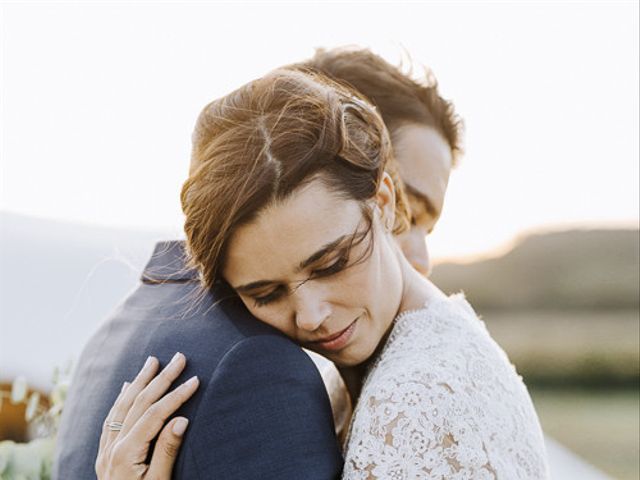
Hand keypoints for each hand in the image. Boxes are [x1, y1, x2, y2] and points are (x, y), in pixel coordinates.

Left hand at [95, 352, 199, 479]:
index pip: (155, 414)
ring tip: (153, 361)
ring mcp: (106, 450)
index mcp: (126, 454)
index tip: (195, 379)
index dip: (176, 395)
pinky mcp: (104, 454)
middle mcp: (112, 448)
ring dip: (140, 381)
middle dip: (161, 378)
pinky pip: (112, 417)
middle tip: (179, 357)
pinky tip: (127, 386)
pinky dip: (121, 398)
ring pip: (123, 406)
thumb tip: (181, 419)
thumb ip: (167, 452)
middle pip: (139, 403)